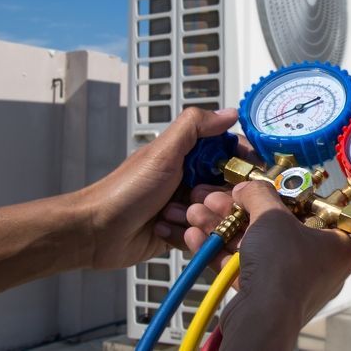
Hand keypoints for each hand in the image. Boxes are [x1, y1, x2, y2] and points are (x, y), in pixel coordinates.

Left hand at [73, 107, 239, 269]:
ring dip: (198, 218)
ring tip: (171, 215)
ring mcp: (185, 207)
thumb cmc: (125, 190)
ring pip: (217, 216)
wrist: (96, 231)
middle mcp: (188, 179)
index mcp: (187, 155)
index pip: (229, 152)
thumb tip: (229, 113)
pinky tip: (164, 231)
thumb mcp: (163, 152)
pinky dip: (187, 236)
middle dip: (216, 198)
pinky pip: (201, 237)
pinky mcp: (180, 233)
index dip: (242, 161)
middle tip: (196, 199)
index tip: (253, 172)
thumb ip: (195, 127)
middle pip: (228, 188)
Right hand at [184, 181, 350, 348]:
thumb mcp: (271, 215)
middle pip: (274, 226)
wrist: (263, 317)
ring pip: (254, 246)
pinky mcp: (268, 297)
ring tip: (197, 214)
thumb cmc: (283, 267)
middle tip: (216, 199)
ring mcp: (292, 282)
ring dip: (223, 228)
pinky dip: (221, 252)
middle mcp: (320, 265)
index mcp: (337, 245)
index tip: (256, 186)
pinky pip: (244, 268)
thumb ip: (259, 193)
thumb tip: (247, 188)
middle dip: (237, 211)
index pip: (309, 209)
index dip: (279, 194)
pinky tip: (196, 237)